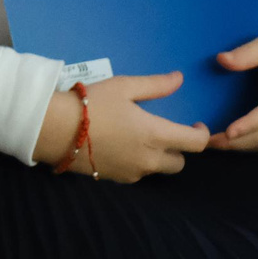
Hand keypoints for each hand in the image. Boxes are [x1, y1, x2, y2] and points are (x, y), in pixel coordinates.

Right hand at [33, 72, 212, 181]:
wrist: (55, 129)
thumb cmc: (91, 103)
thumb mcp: (123, 87)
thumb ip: (155, 85)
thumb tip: (179, 79)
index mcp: (156, 135)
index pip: (196, 144)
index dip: (202, 134)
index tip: (195, 125)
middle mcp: (149, 160)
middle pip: (180, 163)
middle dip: (179, 149)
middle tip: (167, 133)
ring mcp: (132, 173)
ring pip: (157, 170)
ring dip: (158, 158)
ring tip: (141, 139)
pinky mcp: (115, 179)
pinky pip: (136, 174)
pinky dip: (137, 163)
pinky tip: (121, 148)